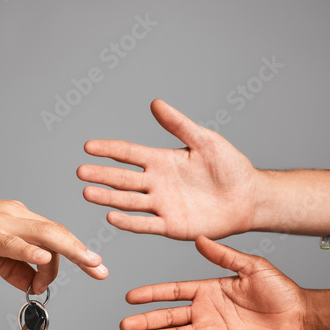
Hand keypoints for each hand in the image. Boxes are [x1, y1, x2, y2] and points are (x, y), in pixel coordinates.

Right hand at [0, 197, 108, 293]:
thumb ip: (14, 268)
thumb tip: (33, 283)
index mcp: (17, 217)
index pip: (54, 236)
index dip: (75, 253)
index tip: (93, 267)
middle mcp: (15, 215)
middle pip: (58, 233)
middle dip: (83, 252)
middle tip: (101, 270)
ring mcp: (2, 223)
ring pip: (46, 234)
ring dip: (71, 251)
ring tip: (90, 264)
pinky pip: (15, 243)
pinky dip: (32, 252)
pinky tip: (44, 261)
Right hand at [77, 99, 259, 238]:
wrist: (249, 198)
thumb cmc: (230, 167)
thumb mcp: (205, 140)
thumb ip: (178, 125)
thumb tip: (155, 103)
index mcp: (162, 160)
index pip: (128, 154)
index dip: (109, 150)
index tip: (88, 147)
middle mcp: (157, 183)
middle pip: (123, 178)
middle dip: (101, 174)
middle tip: (80, 171)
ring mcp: (162, 205)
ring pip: (128, 201)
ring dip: (108, 197)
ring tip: (88, 192)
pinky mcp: (171, 226)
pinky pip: (145, 225)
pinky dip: (129, 222)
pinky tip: (112, 217)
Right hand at [121, 236, 308, 329]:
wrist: (300, 317)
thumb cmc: (280, 290)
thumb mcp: (251, 266)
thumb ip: (223, 256)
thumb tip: (200, 239)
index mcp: (209, 288)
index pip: (172, 291)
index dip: (151, 294)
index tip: (130, 297)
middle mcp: (205, 310)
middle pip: (167, 316)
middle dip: (145, 321)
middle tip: (123, 325)